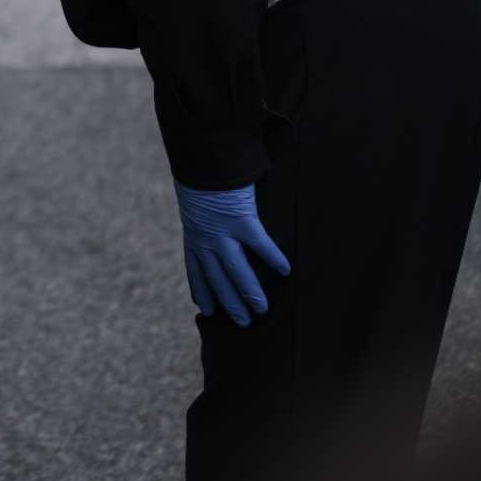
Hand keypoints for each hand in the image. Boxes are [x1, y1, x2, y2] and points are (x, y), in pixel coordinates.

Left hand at [176, 181, 290, 326]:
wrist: (201, 157)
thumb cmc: (200, 174)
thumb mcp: (194, 199)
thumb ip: (203, 214)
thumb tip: (211, 216)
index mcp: (195, 234)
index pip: (197, 269)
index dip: (202, 290)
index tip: (206, 309)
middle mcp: (206, 238)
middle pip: (218, 278)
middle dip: (229, 302)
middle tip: (243, 322)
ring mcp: (223, 231)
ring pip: (237, 269)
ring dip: (249, 292)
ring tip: (262, 310)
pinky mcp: (241, 219)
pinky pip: (259, 243)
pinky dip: (272, 257)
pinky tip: (285, 271)